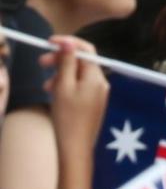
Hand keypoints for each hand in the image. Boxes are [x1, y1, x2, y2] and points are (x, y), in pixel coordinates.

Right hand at [40, 36, 108, 160]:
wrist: (76, 146)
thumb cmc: (68, 116)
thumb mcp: (63, 85)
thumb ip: (67, 62)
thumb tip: (69, 42)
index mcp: (96, 78)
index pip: (86, 50)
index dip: (68, 43)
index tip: (49, 43)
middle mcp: (101, 84)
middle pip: (81, 62)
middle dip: (61, 60)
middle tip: (40, 63)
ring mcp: (99, 94)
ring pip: (78, 75)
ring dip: (60, 74)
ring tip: (46, 85)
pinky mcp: (93, 103)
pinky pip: (80, 87)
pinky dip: (66, 85)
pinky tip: (53, 93)